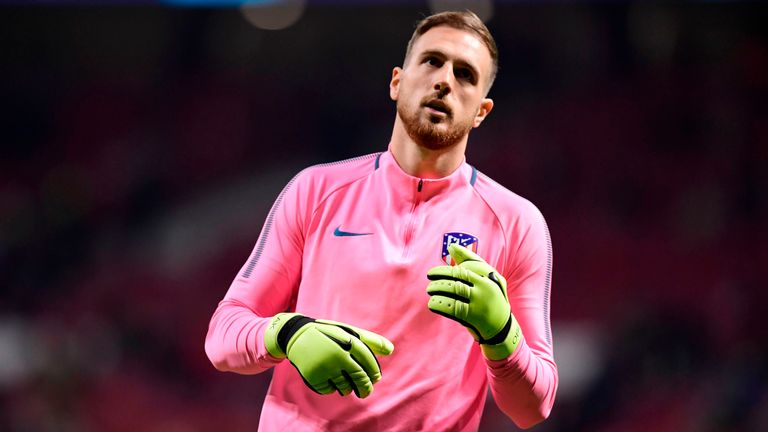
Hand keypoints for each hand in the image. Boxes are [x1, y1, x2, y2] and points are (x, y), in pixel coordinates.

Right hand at [265, 313, 393, 397]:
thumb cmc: (329, 334)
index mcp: (348, 341)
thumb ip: (370, 340)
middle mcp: (337, 354)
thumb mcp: (348, 332)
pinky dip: (332, 388)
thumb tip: (391, 350)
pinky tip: (330, 380)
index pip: (368, 362)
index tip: (375, 378)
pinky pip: (329, 390)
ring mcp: (325, 366)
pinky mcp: (313, 376)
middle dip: (365, 388)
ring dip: (348, 388)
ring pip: (345, 387)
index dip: (374, 373)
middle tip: (366, 391)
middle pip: (359, 378)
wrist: (297, 335)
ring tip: (346, 383)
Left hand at [427, 244, 521, 359]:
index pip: (463, 268)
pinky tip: (432, 303)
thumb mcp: (486, 279)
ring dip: (437, 288)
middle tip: (429, 278)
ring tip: (430, 290)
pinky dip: (439, 303)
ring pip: (453, 290)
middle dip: (439, 277)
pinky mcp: (474, 316)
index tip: (434, 273)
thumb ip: (469, 261)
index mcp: (489, 276)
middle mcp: (486, 286)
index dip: (445, 270)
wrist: (502, 327)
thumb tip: (451, 246)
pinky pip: (451, 306)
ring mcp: (480, 301)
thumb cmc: (489, 298)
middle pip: (457, 277)